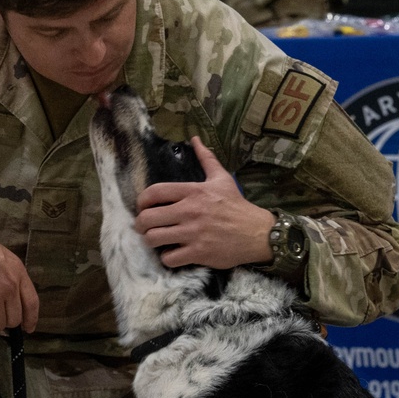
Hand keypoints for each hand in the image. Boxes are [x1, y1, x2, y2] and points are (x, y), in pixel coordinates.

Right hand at [0, 207, 38, 341]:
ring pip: (1, 324)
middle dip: (7, 322)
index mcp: (18, 272)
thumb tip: (11, 296)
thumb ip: (9, 275)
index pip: (32, 302)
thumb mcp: (1, 256)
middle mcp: (10, 286)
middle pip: (15, 317)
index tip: (29, 328)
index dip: (31, 318)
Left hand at [134, 137, 273, 268]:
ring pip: (153, 239)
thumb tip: (195, 139)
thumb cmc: (236, 205)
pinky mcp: (198, 253)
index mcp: (193, 192)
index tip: (143, 207)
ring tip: (157, 240)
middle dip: (141, 224)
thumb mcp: (222, 178)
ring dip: (151, 241)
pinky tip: (173, 253)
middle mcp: (189, 211)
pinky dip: (167, 258)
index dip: (141, 201)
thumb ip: (206, 159)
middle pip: (147, 218)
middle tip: (146, 227)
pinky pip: (169, 258)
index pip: (154, 192)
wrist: (257, 232)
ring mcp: (193, 233)